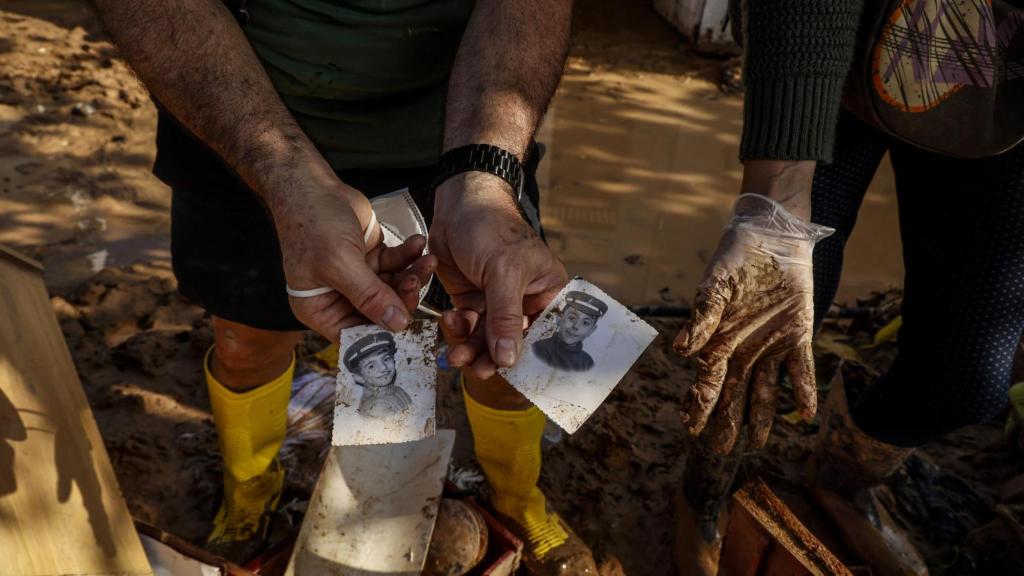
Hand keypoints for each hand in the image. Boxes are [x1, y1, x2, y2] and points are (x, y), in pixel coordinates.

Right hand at [270, 166, 436, 342]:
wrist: (311, 184)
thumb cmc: (312, 223)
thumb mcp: (339, 264)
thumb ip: (370, 296)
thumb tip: (396, 325)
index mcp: (321, 309)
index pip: (356, 336)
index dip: (382, 336)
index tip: (409, 328)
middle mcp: (339, 298)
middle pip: (380, 313)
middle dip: (403, 299)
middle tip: (417, 281)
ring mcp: (358, 278)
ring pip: (394, 288)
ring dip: (413, 276)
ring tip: (427, 260)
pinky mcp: (372, 258)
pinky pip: (397, 265)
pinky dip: (409, 256)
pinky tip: (418, 243)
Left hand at [430, 172, 566, 377]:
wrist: (458, 203)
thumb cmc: (492, 227)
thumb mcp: (504, 271)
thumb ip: (506, 317)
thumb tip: (508, 360)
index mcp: (547, 291)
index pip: (544, 334)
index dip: (529, 357)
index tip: (513, 377)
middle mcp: (524, 299)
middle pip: (512, 341)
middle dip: (492, 356)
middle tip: (475, 371)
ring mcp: (496, 300)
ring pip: (486, 337)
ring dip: (470, 346)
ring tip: (454, 355)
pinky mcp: (472, 298)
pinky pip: (467, 324)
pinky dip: (457, 328)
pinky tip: (449, 322)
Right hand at [673, 194, 833, 453]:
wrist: (772, 236)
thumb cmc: (736, 258)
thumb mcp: (715, 285)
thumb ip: (702, 317)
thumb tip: (681, 352)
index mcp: (719, 339)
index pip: (706, 380)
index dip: (699, 404)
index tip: (691, 427)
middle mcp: (743, 349)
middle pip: (733, 394)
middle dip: (726, 422)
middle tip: (721, 450)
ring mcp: (770, 346)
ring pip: (764, 390)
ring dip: (760, 417)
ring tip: (756, 444)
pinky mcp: (797, 336)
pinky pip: (800, 370)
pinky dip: (802, 392)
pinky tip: (804, 415)